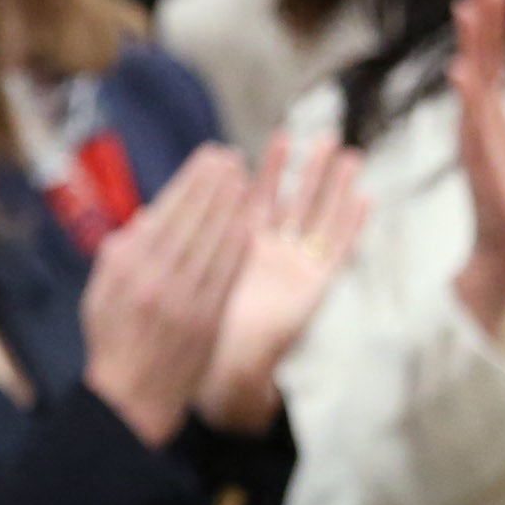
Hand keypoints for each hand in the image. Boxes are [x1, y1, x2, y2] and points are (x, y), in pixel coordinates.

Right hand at [78, 145, 254, 447]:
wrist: (133, 396)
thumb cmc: (112, 339)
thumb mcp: (100, 291)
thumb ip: (121, 251)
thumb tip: (150, 214)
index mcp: (128, 268)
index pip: (167, 213)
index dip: (192, 182)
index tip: (208, 158)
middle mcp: (158, 279)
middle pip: (195, 220)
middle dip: (215, 185)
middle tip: (231, 156)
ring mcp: (187, 299)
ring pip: (216, 242)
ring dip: (233, 207)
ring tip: (244, 178)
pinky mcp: (210, 318)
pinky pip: (228, 272)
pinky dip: (239, 244)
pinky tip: (248, 222)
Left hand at [195, 134, 368, 432]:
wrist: (217, 369)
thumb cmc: (190, 332)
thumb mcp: (177, 281)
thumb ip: (168, 248)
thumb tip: (141, 216)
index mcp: (237, 249)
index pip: (252, 199)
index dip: (263, 171)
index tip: (275, 137)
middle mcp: (269, 254)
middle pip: (291, 201)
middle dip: (305, 169)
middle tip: (322, 135)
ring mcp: (293, 268)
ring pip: (318, 217)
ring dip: (334, 186)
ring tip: (347, 152)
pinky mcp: (313, 287)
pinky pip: (336, 250)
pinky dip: (350, 224)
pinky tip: (363, 196)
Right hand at [448, 0, 504, 334]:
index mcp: (491, 112)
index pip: (491, 55)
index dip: (493, 20)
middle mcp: (478, 121)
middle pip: (480, 60)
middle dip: (482, 22)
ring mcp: (477, 142)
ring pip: (473, 86)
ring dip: (471, 49)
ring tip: (469, 11)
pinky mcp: (483, 165)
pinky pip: (475, 127)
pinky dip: (469, 100)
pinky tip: (464, 73)